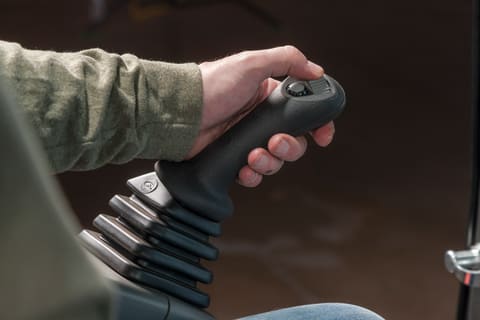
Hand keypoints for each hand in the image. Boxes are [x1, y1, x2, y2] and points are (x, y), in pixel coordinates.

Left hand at [187, 45, 335, 186]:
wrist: (178, 113)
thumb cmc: (209, 85)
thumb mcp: (250, 63)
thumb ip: (286, 61)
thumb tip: (316, 71)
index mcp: (268, 97)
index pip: (303, 112)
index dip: (317, 125)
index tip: (323, 136)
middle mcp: (259, 120)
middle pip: (293, 142)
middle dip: (290, 147)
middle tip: (275, 142)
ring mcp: (247, 140)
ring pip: (275, 160)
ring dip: (270, 162)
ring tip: (254, 155)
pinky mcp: (233, 158)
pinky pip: (253, 174)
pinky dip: (252, 175)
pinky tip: (244, 168)